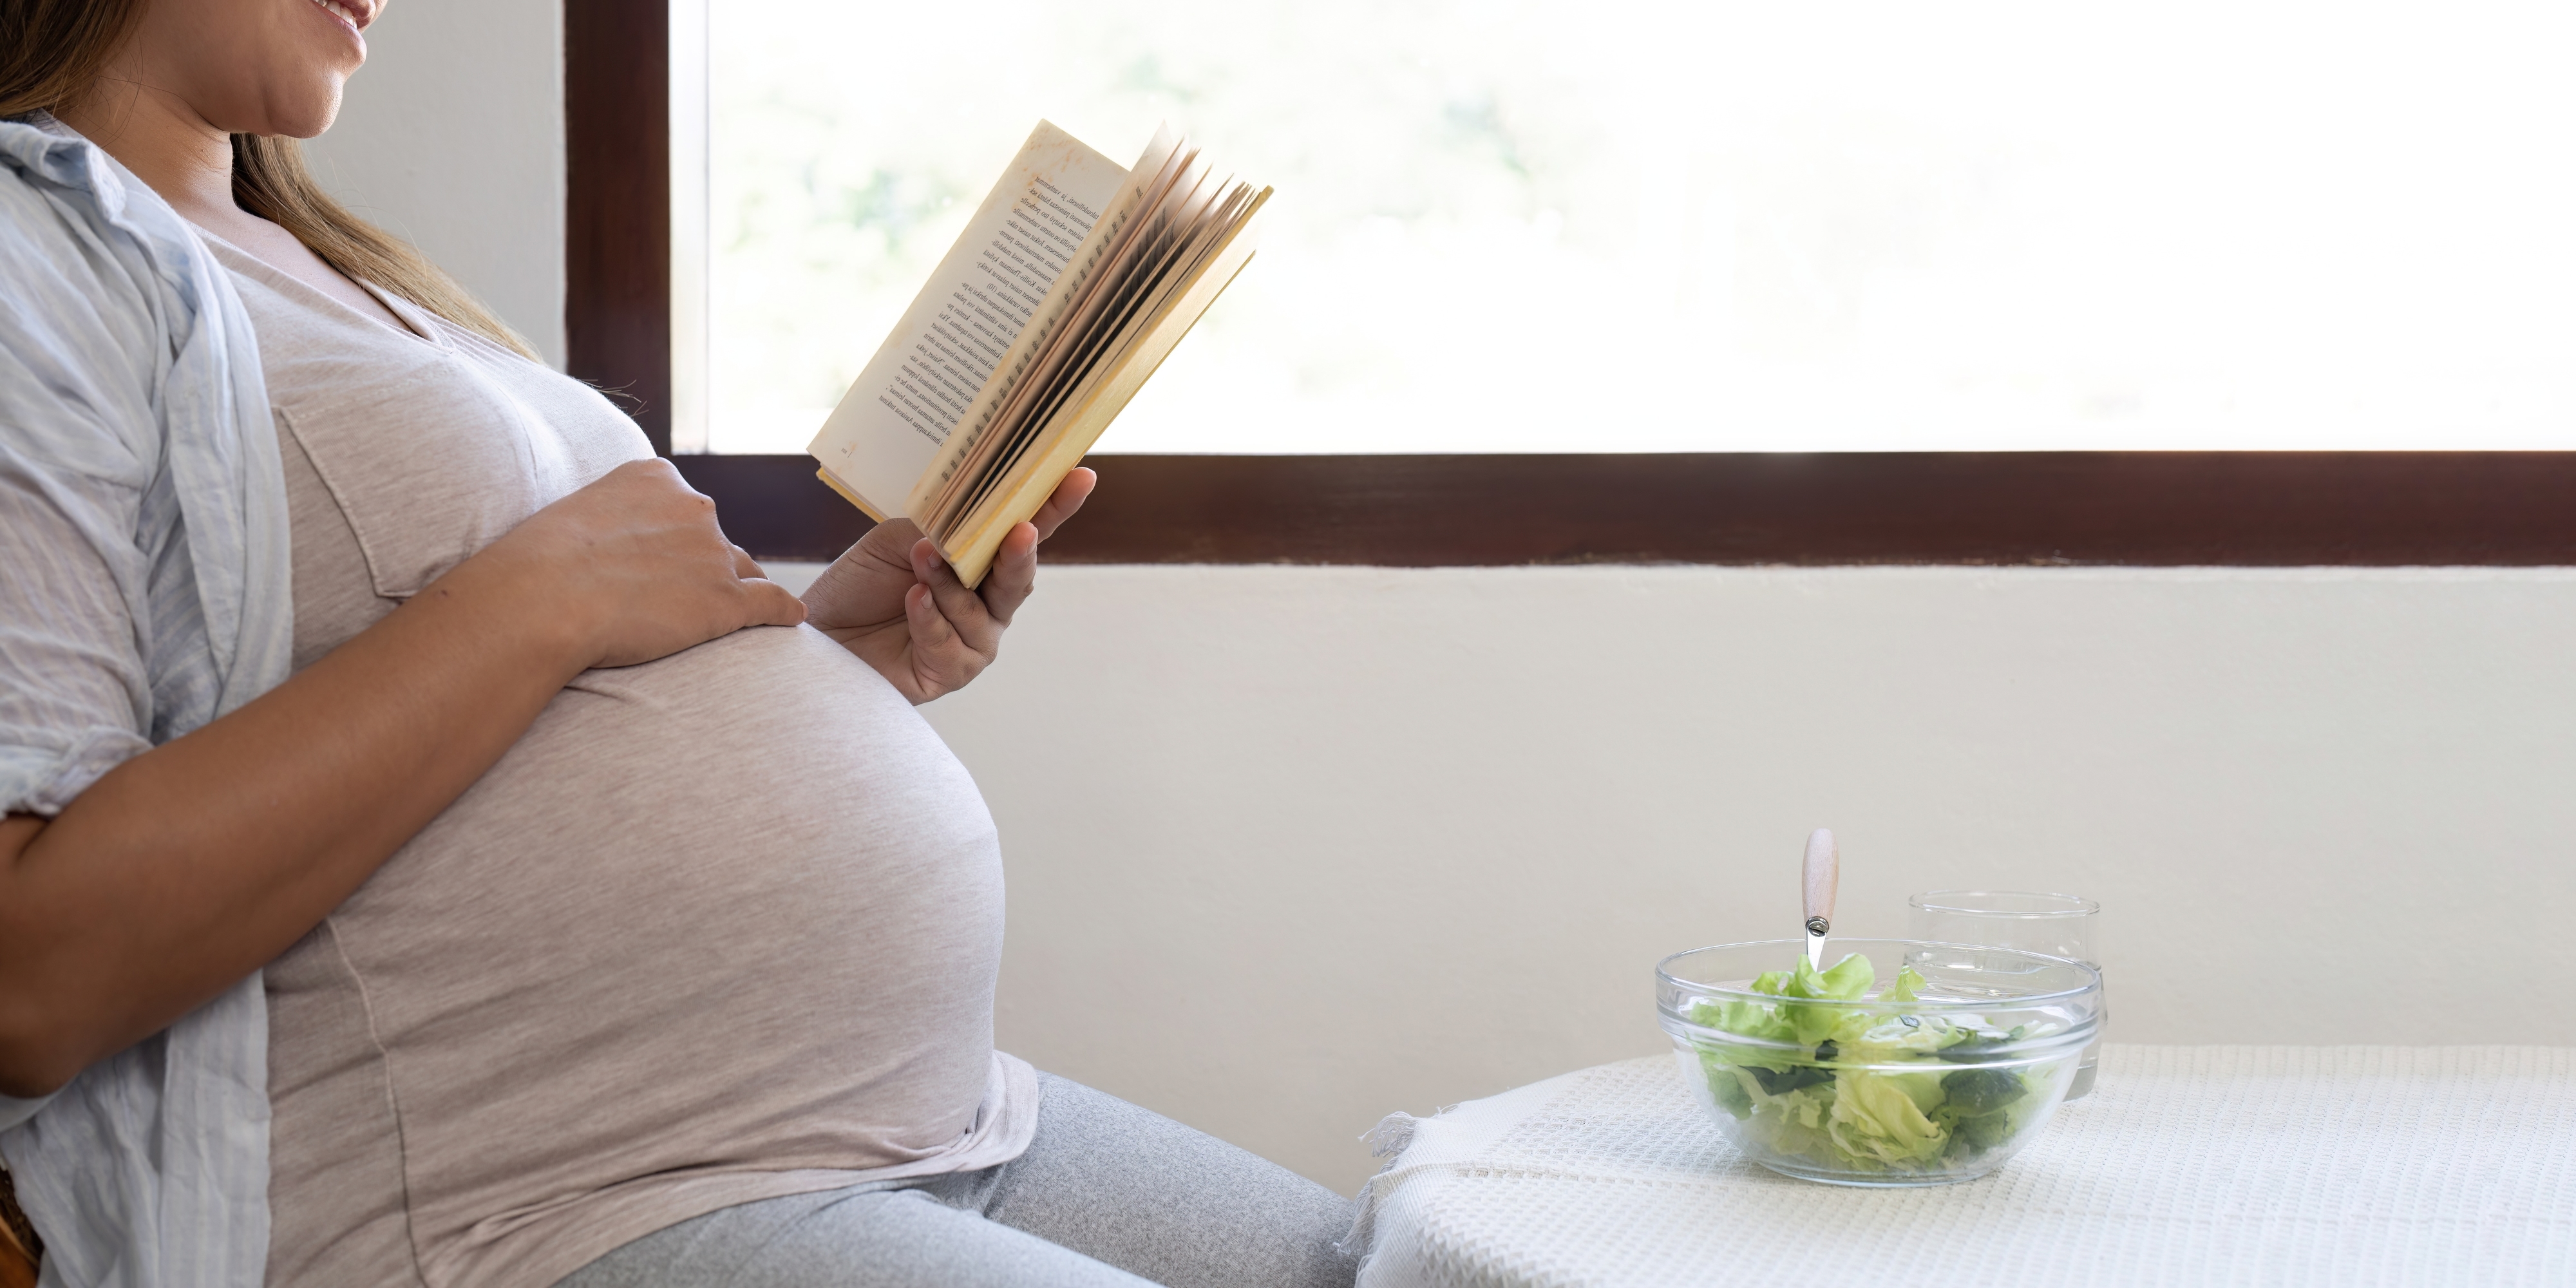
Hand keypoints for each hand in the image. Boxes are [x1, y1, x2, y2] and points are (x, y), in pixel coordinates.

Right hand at [451, 458, 807, 670]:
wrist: (543, 598)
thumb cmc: (539, 564)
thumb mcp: (573, 516)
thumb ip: (608, 521)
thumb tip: (611, 546)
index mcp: (656, 478)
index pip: (683, 507)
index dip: (672, 539)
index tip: (653, 562)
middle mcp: (695, 507)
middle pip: (715, 540)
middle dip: (701, 565)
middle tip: (668, 597)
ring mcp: (714, 554)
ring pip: (742, 571)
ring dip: (733, 589)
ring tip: (715, 614)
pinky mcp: (726, 601)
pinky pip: (772, 603)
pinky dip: (783, 611)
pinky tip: (790, 619)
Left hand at [802, 468, 1095, 702]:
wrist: (813, 634)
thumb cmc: (858, 586)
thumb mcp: (897, 539)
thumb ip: (940, 526)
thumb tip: (976, 513)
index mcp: (980, 566)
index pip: (1023, 534)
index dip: (1054, 507)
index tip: (1080, 477)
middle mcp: (985, 606)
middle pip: (1019, 580)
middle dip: (1021, 554)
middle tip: (1020, 530)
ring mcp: (971, 642)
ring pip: (982, 614)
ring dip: (952, 584)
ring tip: (921, 558)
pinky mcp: (947, 674)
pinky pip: (951, 646)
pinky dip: (930, 618)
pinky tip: (913, 599)